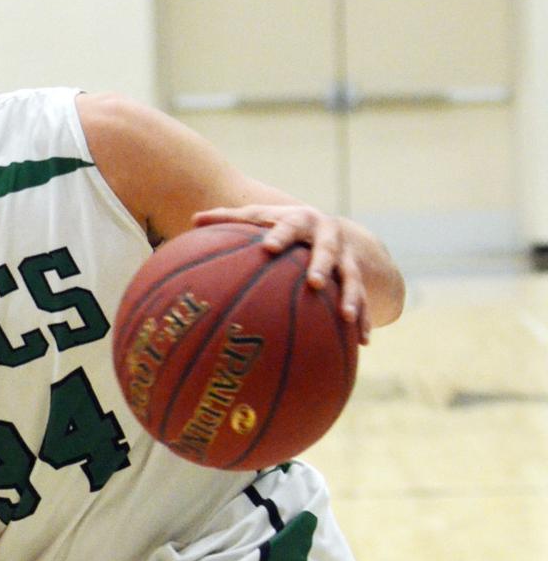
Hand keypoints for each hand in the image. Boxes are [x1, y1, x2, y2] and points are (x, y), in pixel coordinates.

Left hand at [191, 203, 372, 341]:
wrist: (331, 229)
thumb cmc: (282, 226)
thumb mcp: (260, 218)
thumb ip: (230, 219)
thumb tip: (194, 219)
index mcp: (301, 221)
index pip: (289, 226)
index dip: (280, 235)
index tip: (268, 247)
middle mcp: (328, 237)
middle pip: (327, 249)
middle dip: (322, 265)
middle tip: (315, 283)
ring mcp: (346, 258)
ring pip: (352, 277)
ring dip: (351, 296)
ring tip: (347, 316)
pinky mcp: (358, 278)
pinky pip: (365, 301)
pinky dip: (364, 319)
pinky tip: (362, 342)